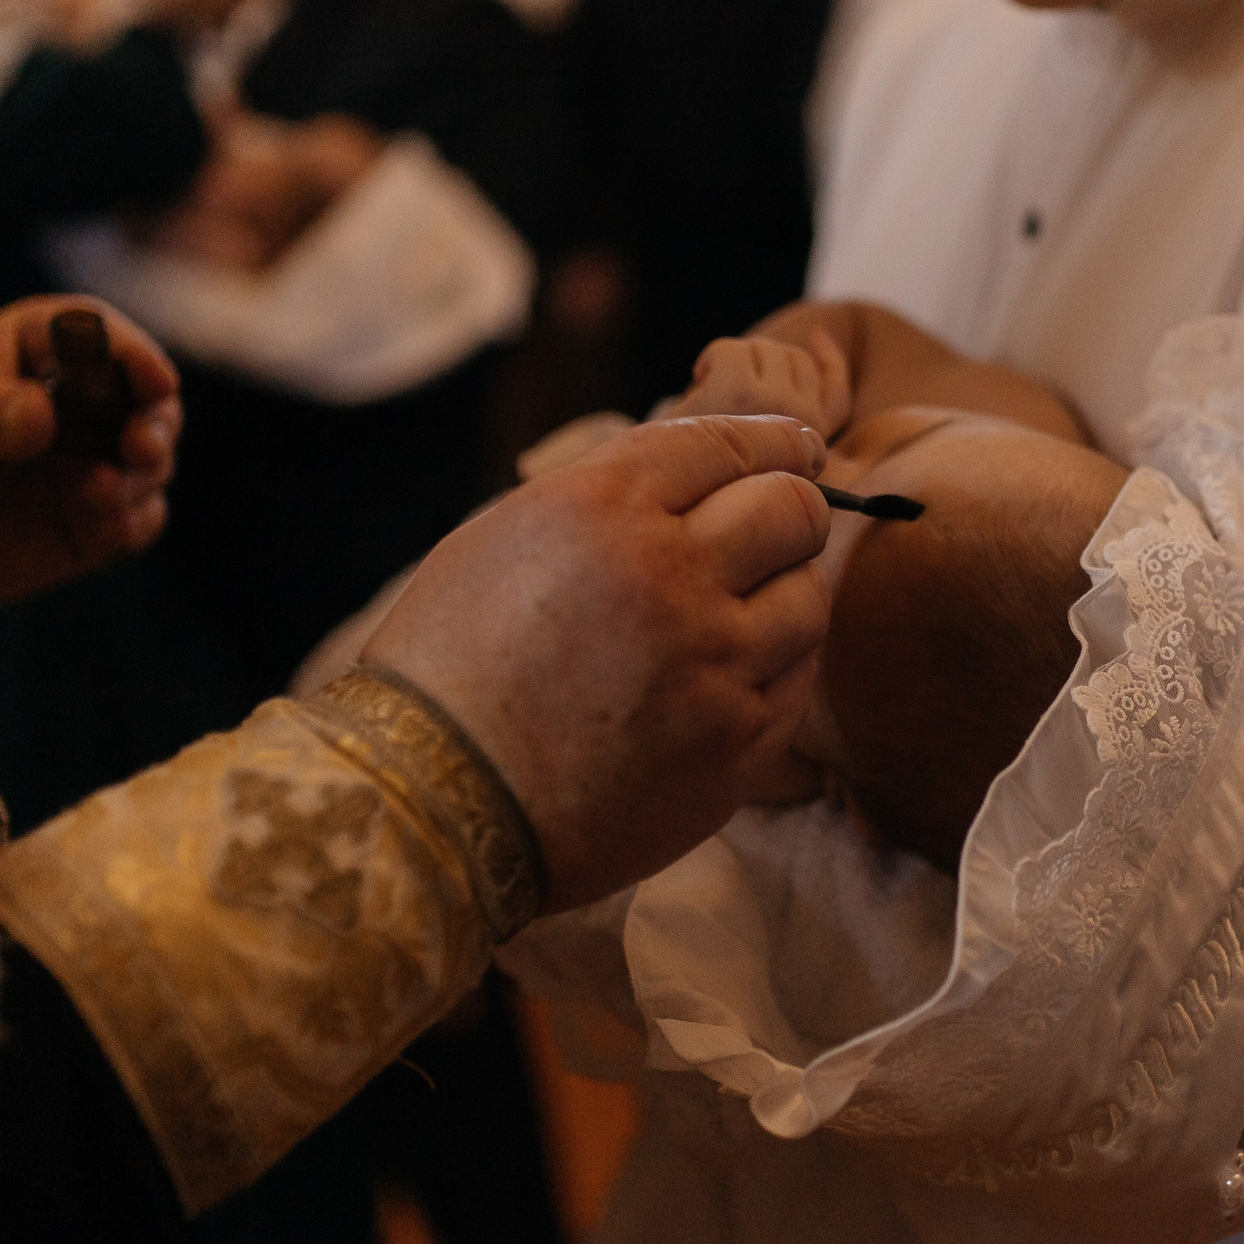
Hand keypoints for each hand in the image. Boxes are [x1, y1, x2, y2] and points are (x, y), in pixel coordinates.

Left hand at [0, 297, 181, 613]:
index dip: (136, 354)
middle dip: (157, 422)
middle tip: (141, 446)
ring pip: (150, 463)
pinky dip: (132, 520)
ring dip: (143, 476)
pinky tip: (105, 525)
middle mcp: (77, 403)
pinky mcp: (90, 520)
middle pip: (147, 400)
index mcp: (40, 349)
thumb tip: (42, 416)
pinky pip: (136, 519)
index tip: (156, 381)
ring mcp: (88, 463)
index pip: (102, 336)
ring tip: (98, 490)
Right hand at [362, 415, 832, 911]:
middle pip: (792, 512)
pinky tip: (735, 673)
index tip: (798, 450)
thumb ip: (612, 494)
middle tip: (778, 529)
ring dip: (782, 596)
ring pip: (808, 599)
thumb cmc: (453, 664)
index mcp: (604, 508)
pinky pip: (798, 681)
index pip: (729, 444)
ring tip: (737, 614)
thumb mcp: (509, 535)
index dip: (775, 441)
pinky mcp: (735, 746)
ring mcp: (711, 666)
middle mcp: (669, 576)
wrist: (435, 802)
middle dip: (791, 512)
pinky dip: (777, 667)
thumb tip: (707, 473)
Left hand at [667, 328, 853, 439]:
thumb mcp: (765, 431)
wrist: (669, 475)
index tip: (817, 336)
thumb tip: (820, 334)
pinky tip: (701, 377)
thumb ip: (803, 396)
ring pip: (767, 349)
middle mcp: (807, 428)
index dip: (830, 361)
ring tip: (715, 390)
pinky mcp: (741, 392)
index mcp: (816, 445)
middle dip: (762, 363)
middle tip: (730, 389)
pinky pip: (733, 350)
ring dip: (738, 360)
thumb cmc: (711, 456)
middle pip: (797, 360)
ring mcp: (777, 409)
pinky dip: (712, 356)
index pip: (837, 393)